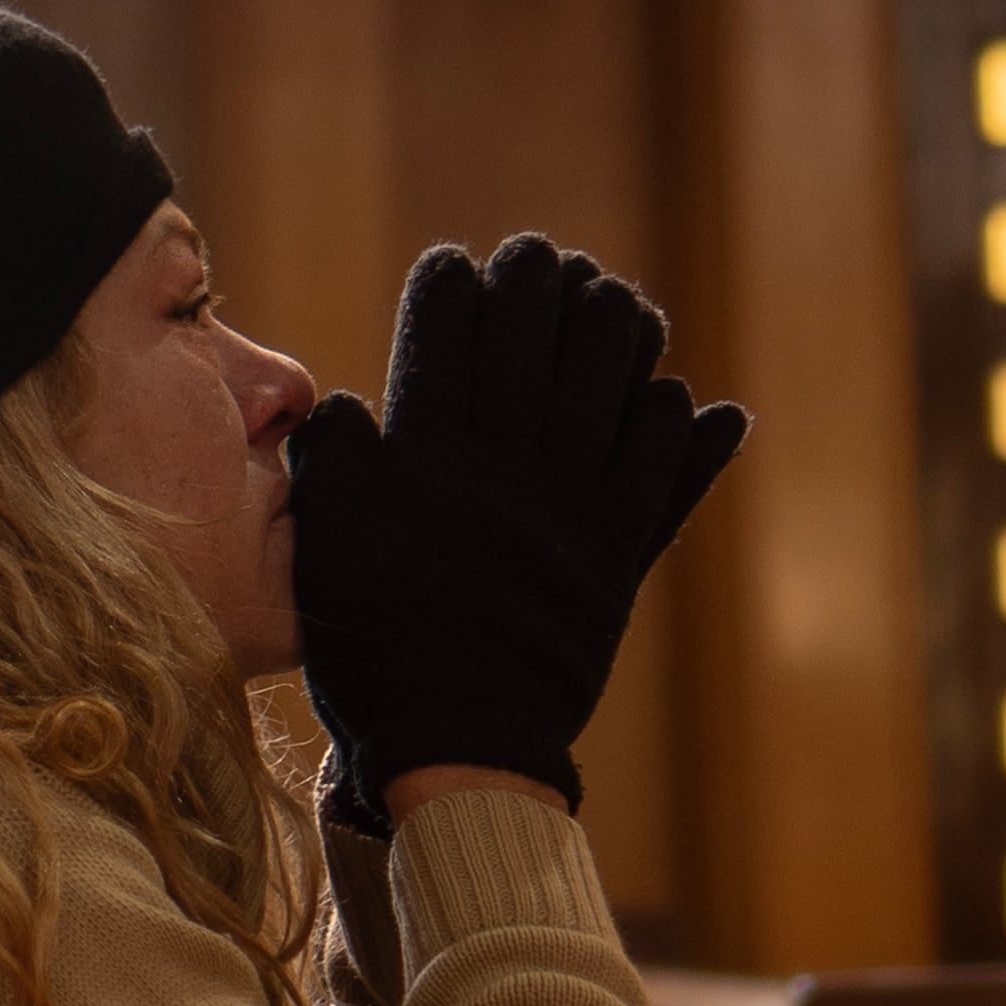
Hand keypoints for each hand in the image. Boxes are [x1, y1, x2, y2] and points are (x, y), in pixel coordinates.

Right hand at [285, 236, 747, 827]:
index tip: (456, 263)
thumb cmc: (375, 654)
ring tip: (615, 300)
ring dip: (616, 331)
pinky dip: (676, 427)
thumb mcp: (325, 555)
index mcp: (430, 460)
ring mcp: (574, 508)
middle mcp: (508, 468)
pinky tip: (680, 398)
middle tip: (541, 256)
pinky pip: (662, 469)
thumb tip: (344, 406)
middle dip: (537, 282)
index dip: (452, 288)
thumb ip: (332, 469)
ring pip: (610, 384)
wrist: (459, 749)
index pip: (444, 337)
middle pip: (535, 339)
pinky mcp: (621, 554)